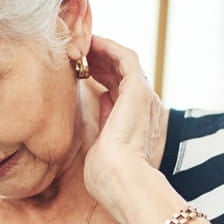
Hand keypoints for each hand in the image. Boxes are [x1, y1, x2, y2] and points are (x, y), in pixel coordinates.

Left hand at [82, 35, 165, 212]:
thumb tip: (102, 102)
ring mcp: (144, 97)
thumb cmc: (109, 179)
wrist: (124, 181)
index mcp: (138, 124)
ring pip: (124, 62)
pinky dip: (107, 47)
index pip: (120, 94)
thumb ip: (104, 126)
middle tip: (78, 53)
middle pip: (122, 75)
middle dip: (100, 62)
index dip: (102, 79)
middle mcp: (145, 108)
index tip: (82, 73)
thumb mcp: (102, 149)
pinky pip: (124, 57)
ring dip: (102, 50)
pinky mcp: (138, 88)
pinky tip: (89, 42)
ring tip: (81, 43)